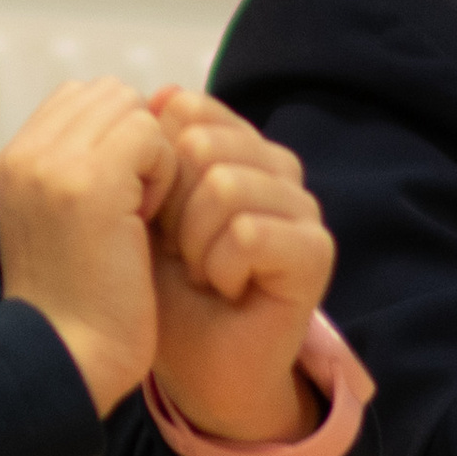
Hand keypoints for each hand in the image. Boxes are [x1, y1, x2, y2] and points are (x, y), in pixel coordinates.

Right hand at [0, 77, 177, 415]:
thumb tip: (137, 117)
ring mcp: (53, 163)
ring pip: (132, 109)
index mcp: (14, 161)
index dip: (116, 135)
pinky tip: (148, 222)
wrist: (67, 357)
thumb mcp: (63, 222)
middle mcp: (25, 153)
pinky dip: (164, 174)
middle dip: (137, 138)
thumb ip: (80, 166)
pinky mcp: (91, 181)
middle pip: (109, 94)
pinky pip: (152, 136)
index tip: (122, 194)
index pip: (81, 98)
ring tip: (141, 213)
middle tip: (138, 204)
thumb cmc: (78, 302)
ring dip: (153, 155)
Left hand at [145, 87, 335, 442]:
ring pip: (225, 184)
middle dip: (169, 202)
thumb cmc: (162, 286)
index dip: (152, 160)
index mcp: (233, 146)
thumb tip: (162, 91)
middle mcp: (274, 166)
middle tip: (175, 249)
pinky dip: (219, 267)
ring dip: (192, 240)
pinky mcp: (316, 250)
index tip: (147, 210)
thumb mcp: (140, 209)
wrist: (192, 364)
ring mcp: (301, 206)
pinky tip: (223, 287)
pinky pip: (249, 232)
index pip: (188, 107)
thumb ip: (150, 152)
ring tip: (198, 270)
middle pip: (202, 141)